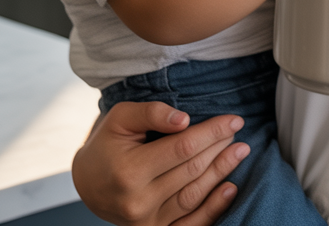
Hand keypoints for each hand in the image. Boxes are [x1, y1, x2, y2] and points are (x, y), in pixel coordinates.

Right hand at [71, 102, 247, 225]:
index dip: (211, 132)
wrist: (88, 183)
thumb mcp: (122, 118)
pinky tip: (230, 189)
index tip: (234, 119)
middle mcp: (137, 202)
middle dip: (219, 148)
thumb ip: (152, 113)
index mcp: (129, 171)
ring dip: (221, 173)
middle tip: (238, 131)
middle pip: (191, 171)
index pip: (182, 148)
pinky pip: (189, 224)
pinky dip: (213, 209)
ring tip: (240, 151)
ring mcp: (145, 222)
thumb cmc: (108, 143)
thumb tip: (184, 119)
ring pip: (194, 196)